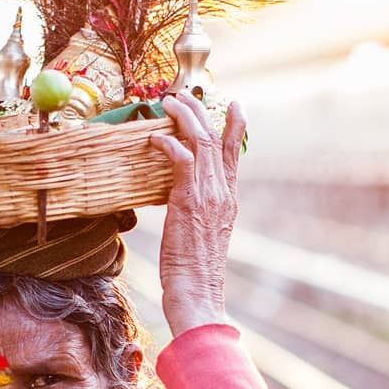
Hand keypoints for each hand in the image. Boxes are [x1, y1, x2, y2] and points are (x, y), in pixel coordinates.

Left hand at [150, 92, 247, 336]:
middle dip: (199, 111)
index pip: (233, 155)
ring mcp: (208, 195)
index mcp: (228, 201)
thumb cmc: (193, 274)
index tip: (233, 105)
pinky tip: (154, 137)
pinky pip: (181, 159)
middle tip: (181, 95)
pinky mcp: (189, 200)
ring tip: (166, 102)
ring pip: (200, 141)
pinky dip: (168, 143)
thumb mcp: (201, 238)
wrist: (197, 293)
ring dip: (182, 117)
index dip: (234, 126)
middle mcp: (222, 193)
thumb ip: (199, 215)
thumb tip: (184, 206)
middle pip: (215, 138)